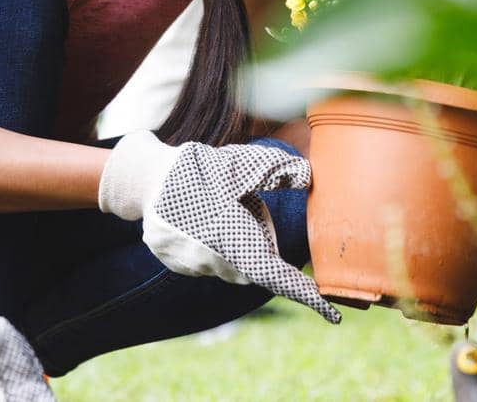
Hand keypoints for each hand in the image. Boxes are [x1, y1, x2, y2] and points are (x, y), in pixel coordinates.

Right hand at [98, 131, 340, 323]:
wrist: (143, 177)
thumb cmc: (199, 169)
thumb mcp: (243, 163)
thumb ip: (278, 170)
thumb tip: (308, 176)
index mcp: (236, 241)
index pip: (280, 278)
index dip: (308, 297)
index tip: (333, 314)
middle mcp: (216, 262)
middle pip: (257, 265)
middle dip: (262, 245)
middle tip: (249, 206)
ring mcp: (194, 266)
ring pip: (233, 263)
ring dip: (237, 243)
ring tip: (218, 205)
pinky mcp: (179, 263)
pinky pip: (209, 260)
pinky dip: (214, 244)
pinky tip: (199, 214)